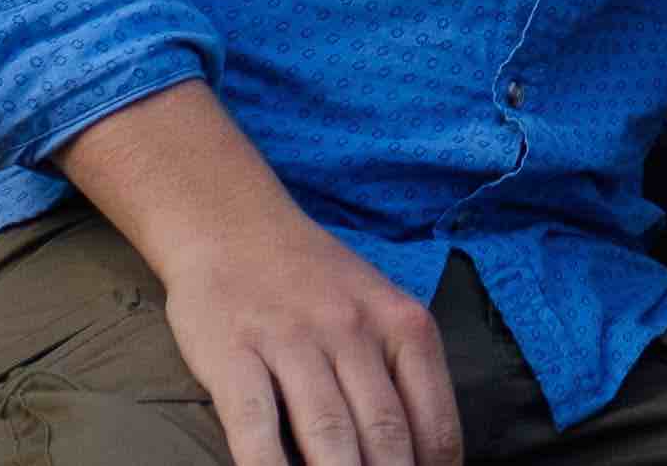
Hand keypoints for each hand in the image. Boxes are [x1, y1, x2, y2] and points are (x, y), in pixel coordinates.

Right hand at [155, 206, 463, 465]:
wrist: (232, 223)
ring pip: (328, 434)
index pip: (434, 420)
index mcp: (401, 323)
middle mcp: (352, 330)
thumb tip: (427, 455)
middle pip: (384, 434)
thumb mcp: (379, 308)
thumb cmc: (314, 280)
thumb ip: (401, 374)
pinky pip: (255, 425)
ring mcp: (292, 340)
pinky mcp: (234, 352)